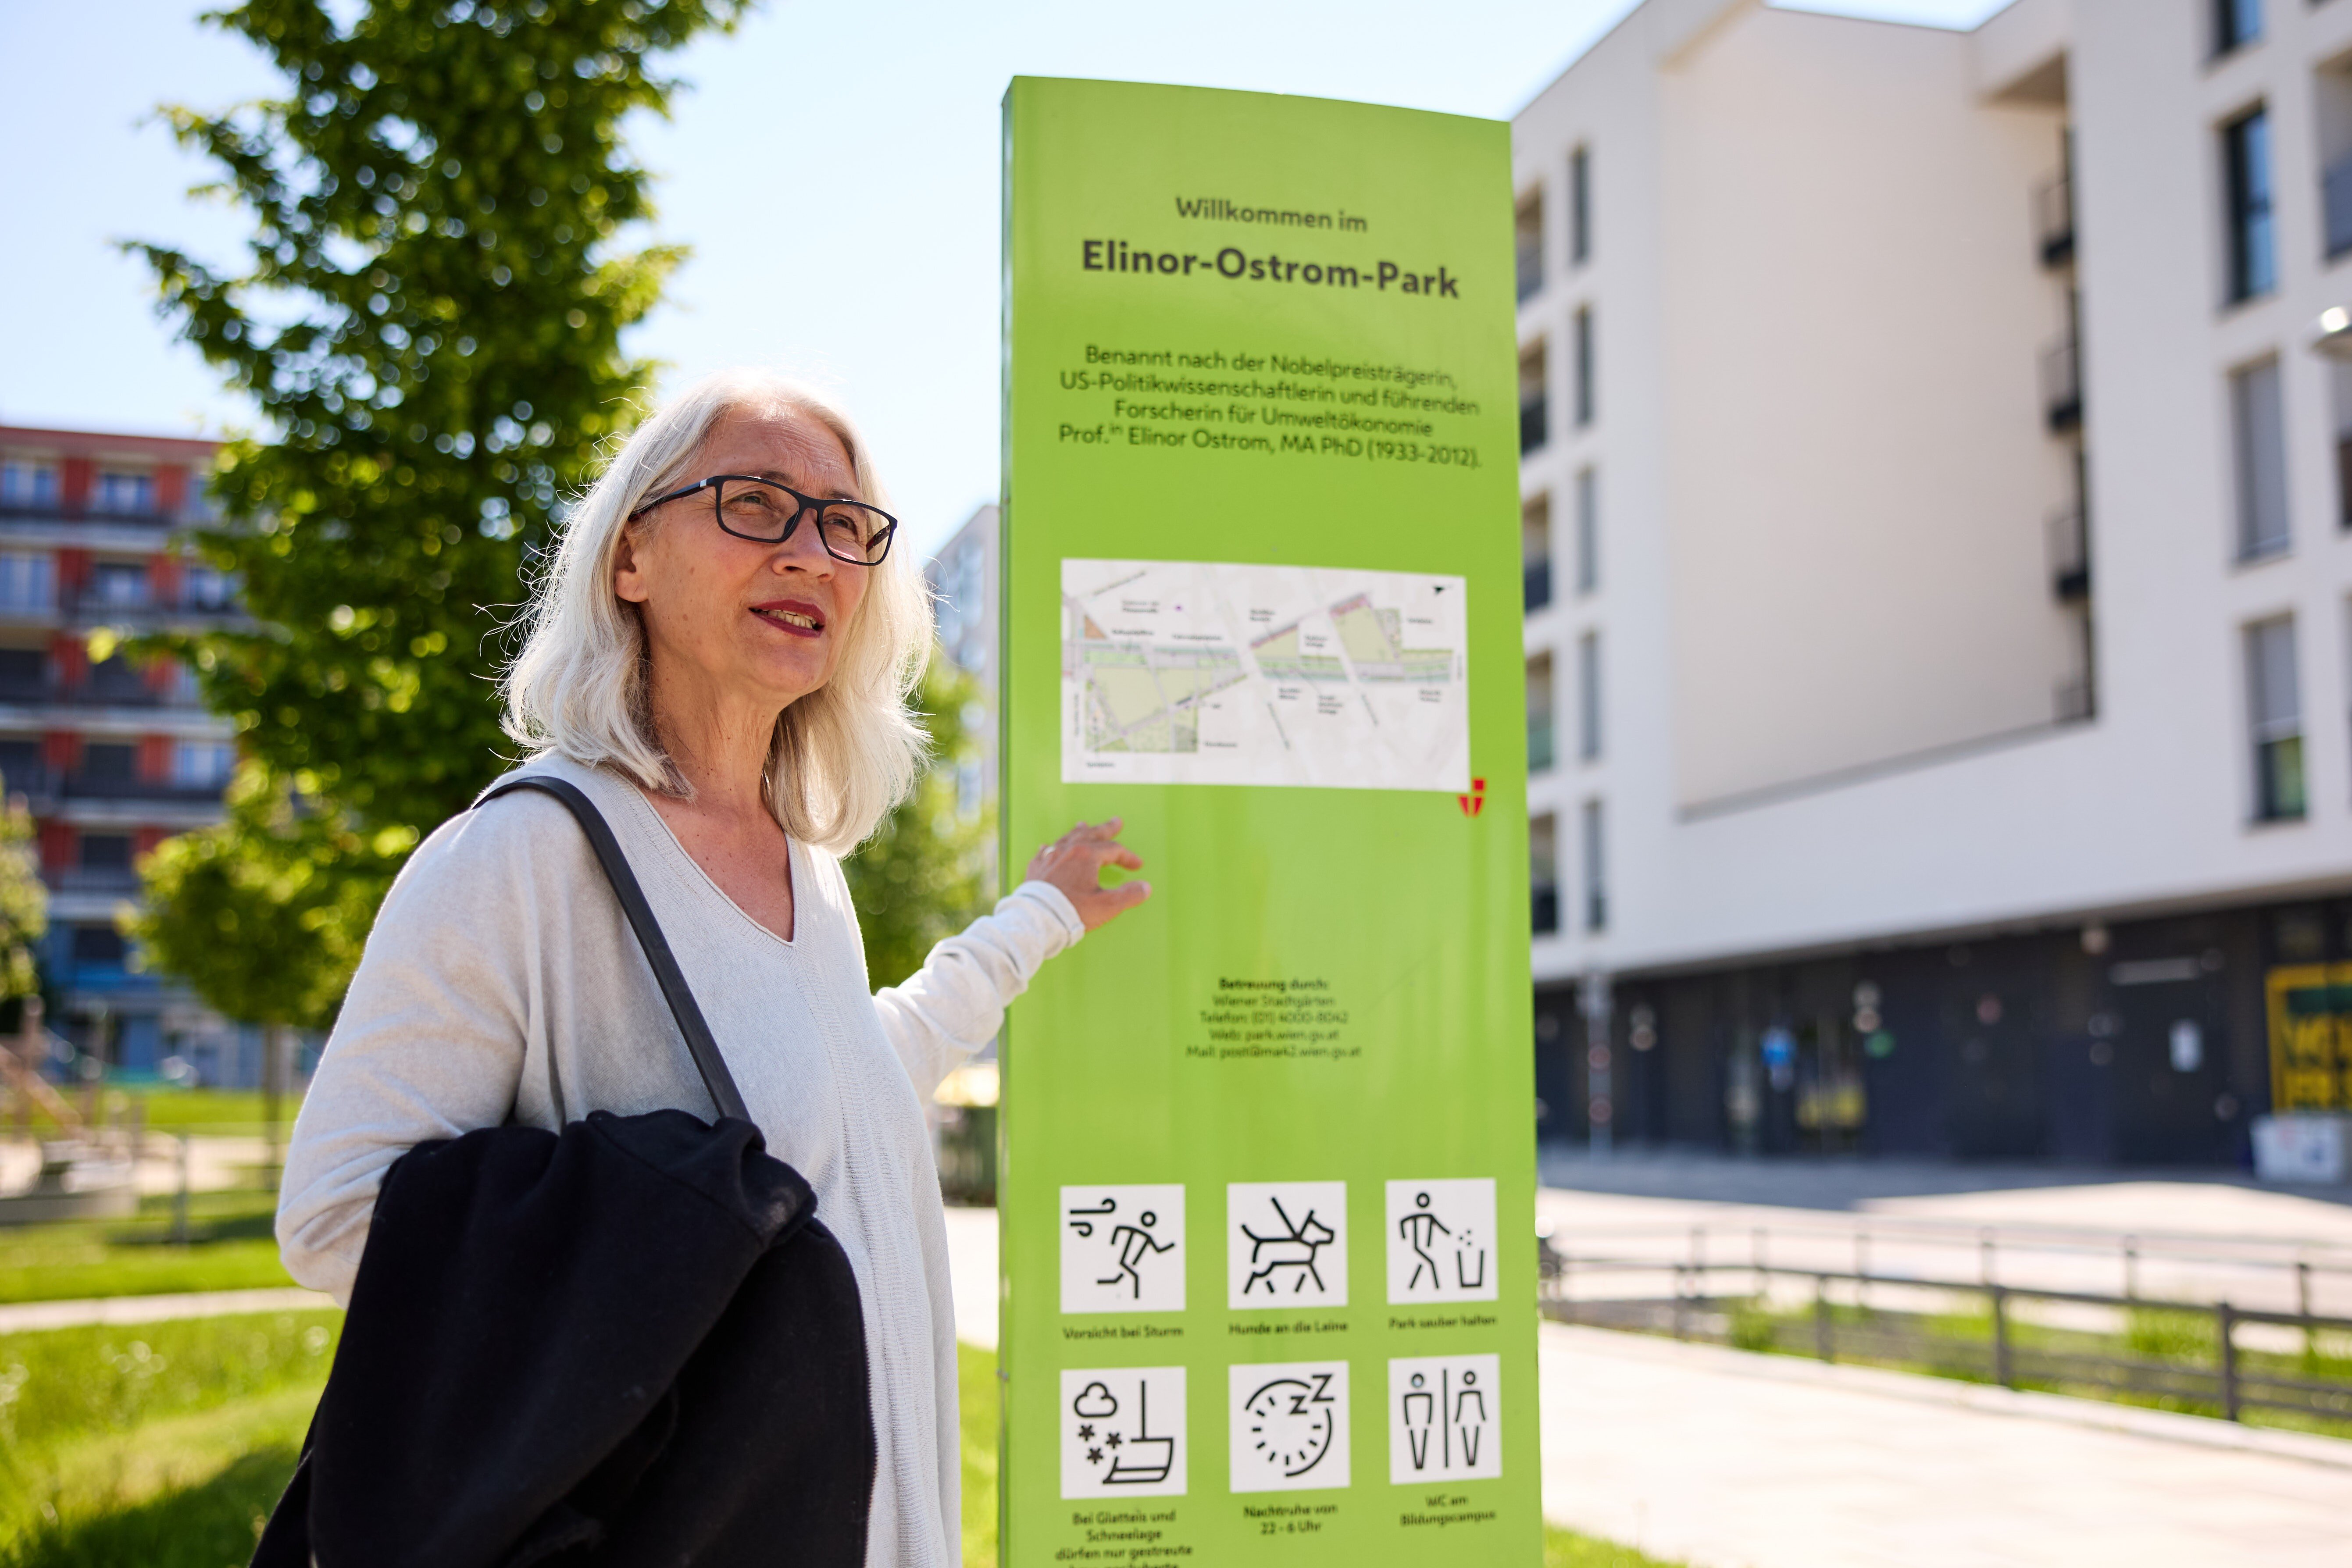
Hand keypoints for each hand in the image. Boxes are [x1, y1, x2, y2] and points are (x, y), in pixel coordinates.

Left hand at [1026, 818, 1149, 931]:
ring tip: (1084, 825)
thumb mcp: (1107, 905)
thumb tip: (1145, 888)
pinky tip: (1049, 846)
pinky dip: (1052, 847)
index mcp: (1085, 855)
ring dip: (1079, 832)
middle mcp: (1067, 850)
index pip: (1113, 850)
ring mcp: (1049, 857)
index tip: (1137, 865)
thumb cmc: (1071, 912)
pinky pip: (1045, 851)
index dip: (1128, 857)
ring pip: (1067, 838)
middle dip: (1106, 829)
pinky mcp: (1036, 868)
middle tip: (1116, 823)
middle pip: (1091, 835)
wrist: (1037, 920)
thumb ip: (1129, 895)